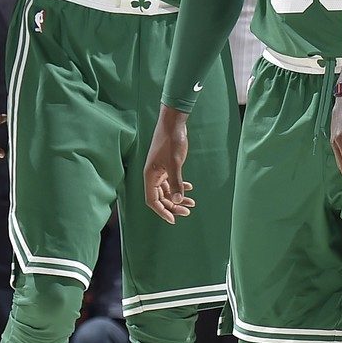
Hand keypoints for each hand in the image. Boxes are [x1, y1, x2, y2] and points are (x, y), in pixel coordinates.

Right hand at [142, 107, 195, 223]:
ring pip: (167, 190)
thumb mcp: (175, 163)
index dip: (162, 211)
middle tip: (188, 211)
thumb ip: (176, 182)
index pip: (152, 201)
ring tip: (192, 203)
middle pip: (161, 197)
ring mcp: (159, 171)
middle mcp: (152, 175)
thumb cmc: (171, 141)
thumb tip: (177, 200)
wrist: (173, 123)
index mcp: (150, 176)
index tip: (173, 219)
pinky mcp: (166, 165)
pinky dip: (179, 186)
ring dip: (178, 197)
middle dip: (173, 206)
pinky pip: (171, 181)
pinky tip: (189, 187)